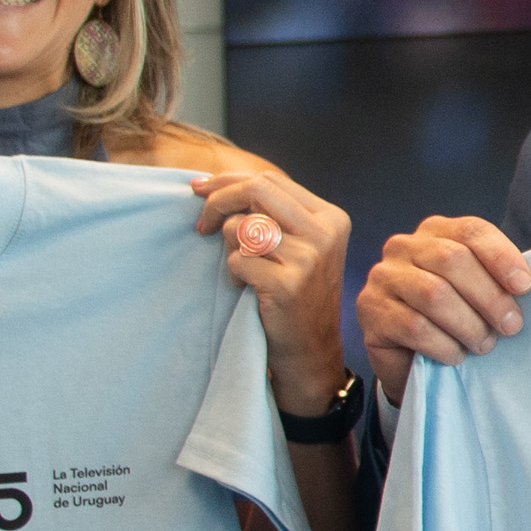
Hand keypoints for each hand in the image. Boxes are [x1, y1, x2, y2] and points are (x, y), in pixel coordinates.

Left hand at [192, 169, 355, 413]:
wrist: (311, 351)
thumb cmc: (296, 296)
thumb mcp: (301, 246)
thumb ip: (273, 214)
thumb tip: (213, 183)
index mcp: (330, 217)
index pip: (270, 180)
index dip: (229, 181)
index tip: (199, 190)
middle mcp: (325, 233)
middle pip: (256, 191)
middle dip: (218, 201)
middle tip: (200, 224)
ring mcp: (309, 258)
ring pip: (241, 227)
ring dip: (230, 249)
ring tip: (245, 271)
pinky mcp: (288, 284)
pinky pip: (237, 261)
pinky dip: (234, 275)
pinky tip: (250, 289)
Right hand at [359, 213, 530, 400]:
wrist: (410, 359)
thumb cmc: (453, 318)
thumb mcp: (477, 292)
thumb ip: (496, 279)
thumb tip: (524, 285)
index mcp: (435, 231)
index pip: (471, 231)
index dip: (501, 257)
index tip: (525, 287)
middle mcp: (404, 247)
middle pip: (453, 260)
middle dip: (489, 296)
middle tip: (511, 326)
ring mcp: (383, 277)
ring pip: (434, 294)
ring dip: (468, 324)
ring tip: (484, 344)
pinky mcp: (370, 311)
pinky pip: (414, 326)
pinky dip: (443, 345)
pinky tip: (456, 355)